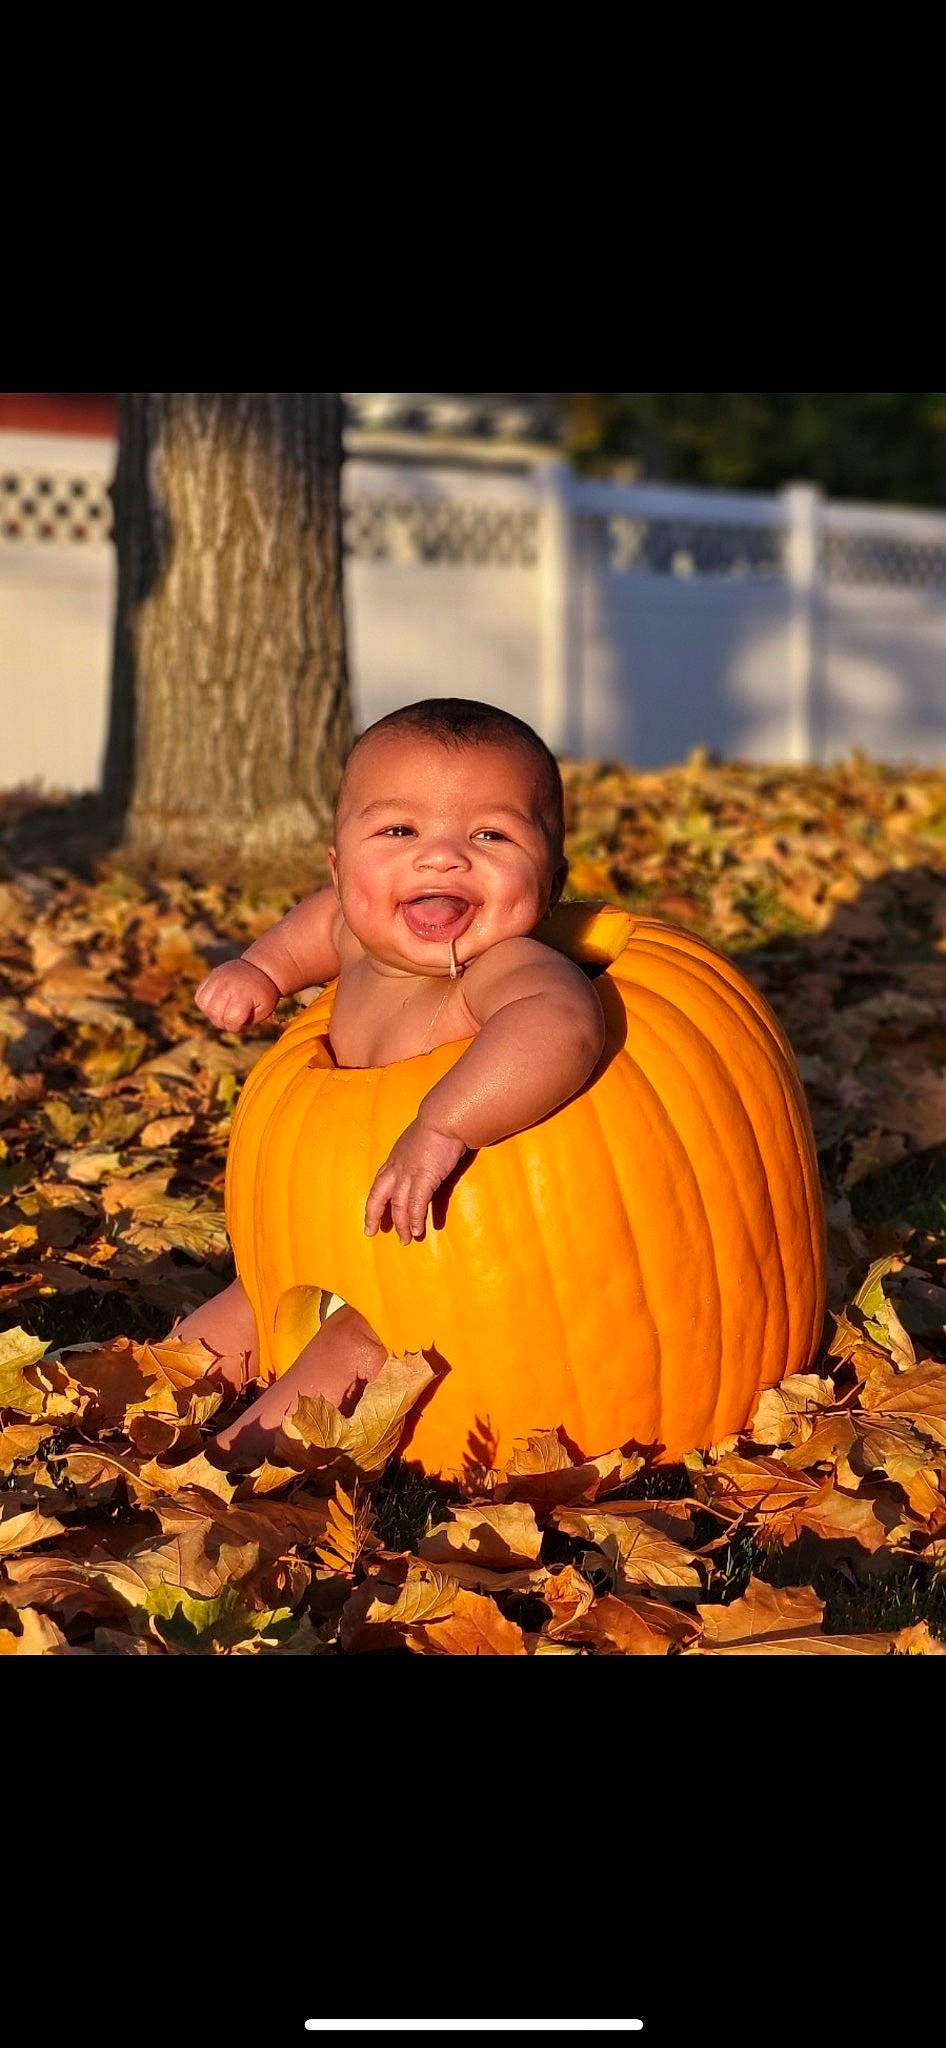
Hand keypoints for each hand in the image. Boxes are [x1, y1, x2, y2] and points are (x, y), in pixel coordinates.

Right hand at [195, 959, 280, 1029]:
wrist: (259, 968)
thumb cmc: (263, 993)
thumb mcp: (265, 1009)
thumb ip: (248, 1021)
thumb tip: (231, 1024)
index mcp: (243, 993)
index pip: (231, 1019)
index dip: (235, 1027)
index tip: (242, 1024)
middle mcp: (227, 985)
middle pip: (215, 1013)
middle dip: (223, 1023)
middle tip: (233, 1019)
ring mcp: (216, 979)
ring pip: (204, 1005)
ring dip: (212, 1014)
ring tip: (224, 1012)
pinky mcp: (210, 977)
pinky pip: (199, 996)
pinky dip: (206, 1004)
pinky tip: (217, 1004)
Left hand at [364, 1120, 466, 1243]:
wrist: (445, 1119)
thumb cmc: (437, 1126)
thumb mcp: (419, 1142)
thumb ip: (417, 1155)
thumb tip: (424, 1161)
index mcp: (395, 1159)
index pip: (379, 1185)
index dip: (375, 1202)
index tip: (372, 1215)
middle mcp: (397, 1169)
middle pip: (378, 1197)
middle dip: (373, 1216)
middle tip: (372, 1232)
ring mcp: (408, 1175)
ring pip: (399, 1206)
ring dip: (402, 1225)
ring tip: (405, 1240)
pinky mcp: (424, 1179)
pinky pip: (416, 1205)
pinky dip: (416, 1220)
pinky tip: (417, 1231)